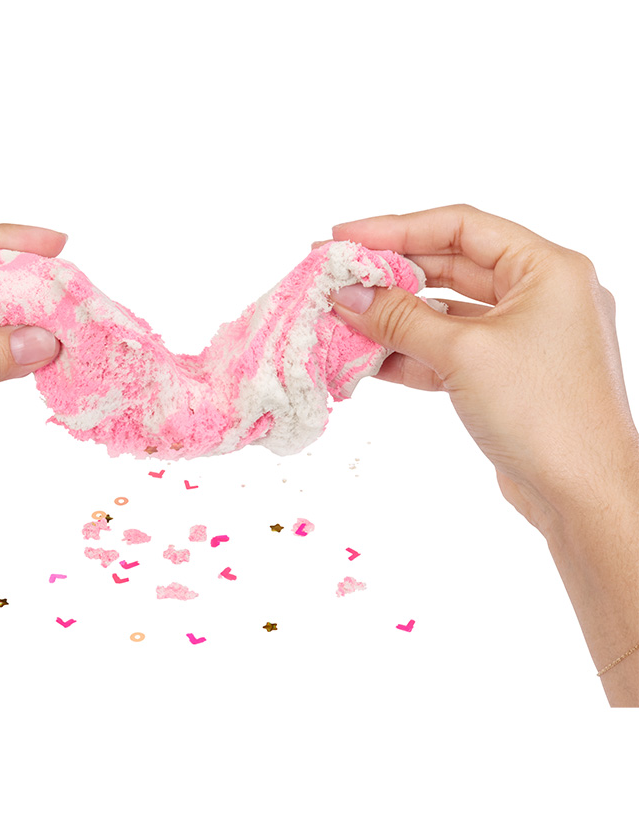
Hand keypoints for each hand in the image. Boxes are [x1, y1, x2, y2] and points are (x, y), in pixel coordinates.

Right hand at [316, 203, 638, 533]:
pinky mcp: (504, 375)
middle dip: (390, 275)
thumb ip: (399, 318)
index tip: (344, 238)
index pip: (460, 227)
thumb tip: (347, 294)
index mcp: (546, 269)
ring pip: (444, 313)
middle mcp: (538, 295)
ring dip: (394, 318)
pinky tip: (368, 358)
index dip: (396, 228)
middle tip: (336, 277)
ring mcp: (522, 337)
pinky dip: (409, 354)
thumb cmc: (544, 413)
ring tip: (343, 319)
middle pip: (450, 267)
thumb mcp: (463, 355)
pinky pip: (448, 351)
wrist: (581, 493)